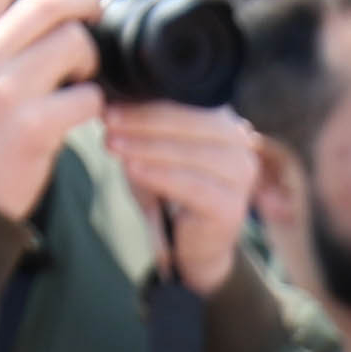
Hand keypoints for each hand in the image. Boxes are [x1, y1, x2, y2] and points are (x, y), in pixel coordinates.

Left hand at [95, 99, 267, 293]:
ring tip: (113, 145)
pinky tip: (132, 169)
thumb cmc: (173, 195)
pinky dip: (159, 175)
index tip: (110, 105)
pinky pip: (192, 185)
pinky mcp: (232, 207)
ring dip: (148, 147)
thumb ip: (144, 131)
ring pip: (192, 153)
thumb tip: (111, 103)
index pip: (189, 104)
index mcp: (226, 125)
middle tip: (108, 122)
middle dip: (145, 122)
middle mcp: (242, 147)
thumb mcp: (155, 154)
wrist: (195, 247)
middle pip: (193, 124)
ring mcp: (242, 177)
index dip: (148, 103)